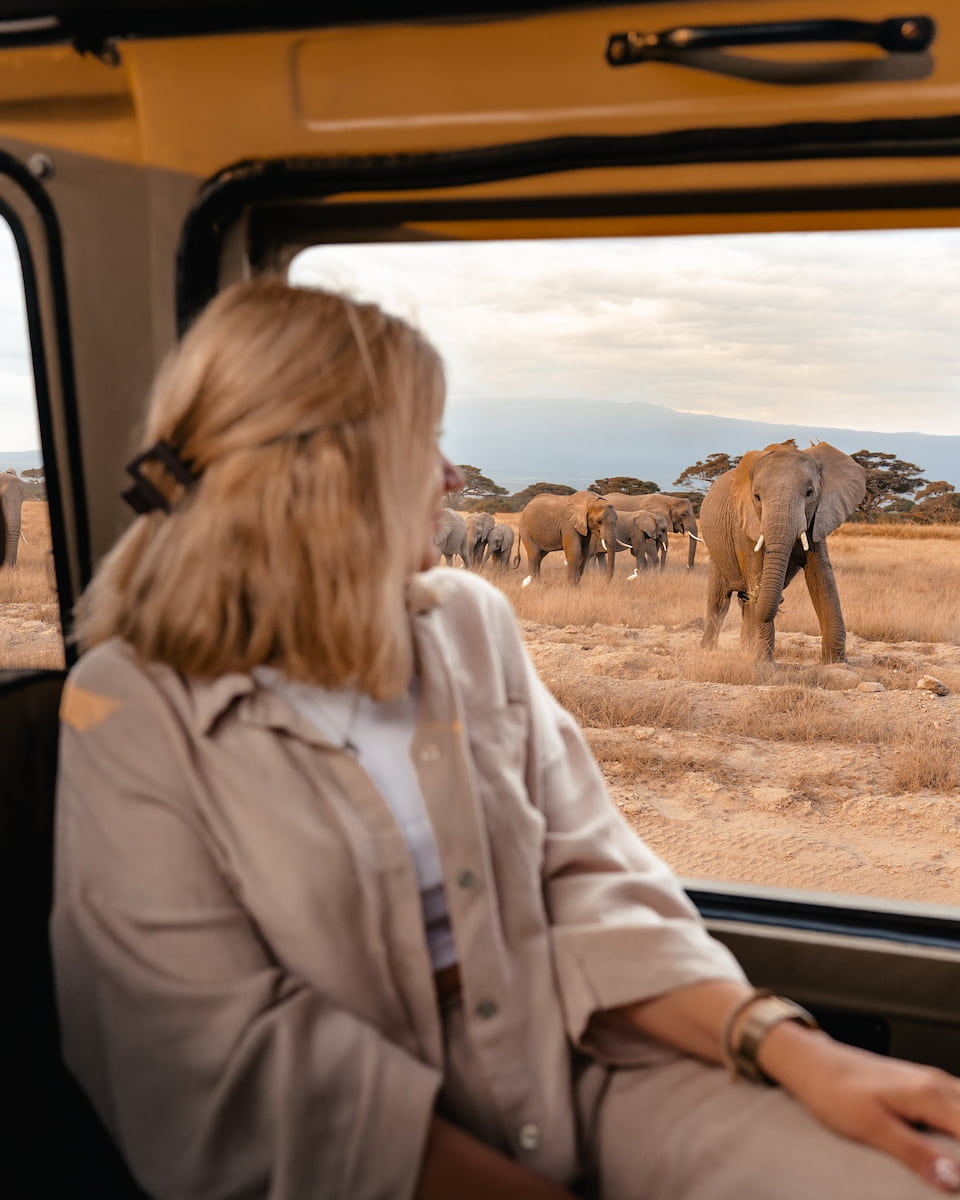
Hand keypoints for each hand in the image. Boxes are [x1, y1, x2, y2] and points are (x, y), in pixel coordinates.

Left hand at [759, 1022, 959, 1193]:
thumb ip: (914, 1152)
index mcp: (929, 1096)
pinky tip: (953, 1139)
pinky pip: (959, 1101)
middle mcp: (936, 1084)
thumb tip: (953, 1179)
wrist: (811, 1062)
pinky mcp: (922, 1085)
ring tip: (955, 1165)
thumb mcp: (870, 1126)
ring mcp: (931, 1081)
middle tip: (956, 1179)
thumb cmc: (833, 1090)